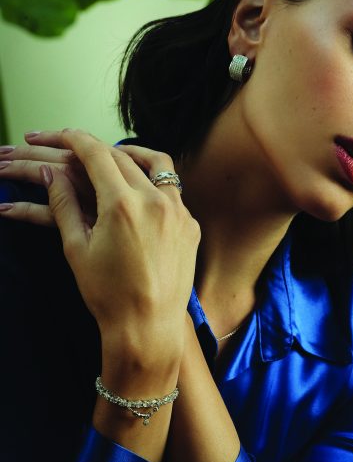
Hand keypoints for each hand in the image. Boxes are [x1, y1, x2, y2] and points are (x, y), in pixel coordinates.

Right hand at [0, 130, 200, 357]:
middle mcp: (156, 201)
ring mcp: (180, 211)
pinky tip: (140, 192)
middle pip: (123, 157)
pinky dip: (154, 182)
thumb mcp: (77, 249)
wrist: (148, 328)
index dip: (75, 139)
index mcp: (123, 205)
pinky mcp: (192, 225)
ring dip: (133, 155)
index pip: (96, 155)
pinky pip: (173, 190)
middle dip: (97, 148)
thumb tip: (52, 173)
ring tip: (114, 157)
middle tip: (78, 148)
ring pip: (157, 164)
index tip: (62, 133)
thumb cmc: (108, 295)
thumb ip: (64, 204)